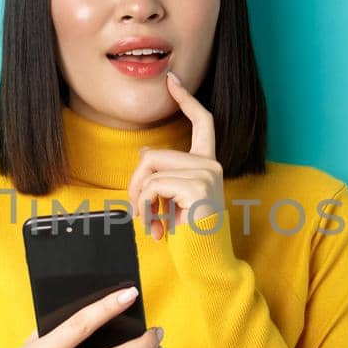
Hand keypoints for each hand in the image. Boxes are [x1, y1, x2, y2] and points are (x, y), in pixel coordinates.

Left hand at [127, 71, 225, 240]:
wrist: (209, 267)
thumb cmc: (191, 239)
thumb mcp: (174, 202)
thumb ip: (166, 176)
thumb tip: (146, 152)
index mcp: (209, 165)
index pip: (202, 122)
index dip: (186, 99)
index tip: (172, 80)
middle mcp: (212, 164)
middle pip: (153, 155)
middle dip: (135, 185)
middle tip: (137, 213)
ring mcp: (207, 174)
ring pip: (149, 169)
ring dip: (138, 199)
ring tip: (147, 223)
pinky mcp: (197, 187)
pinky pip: (153, 186)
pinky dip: (146, 208)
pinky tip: (156, 229)